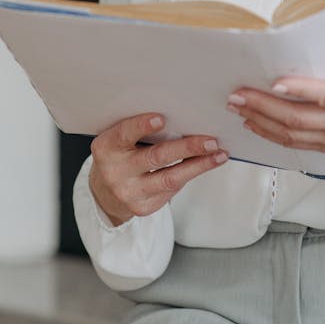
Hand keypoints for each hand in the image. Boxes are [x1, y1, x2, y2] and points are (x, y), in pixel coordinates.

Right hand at [89, 113, 227, 225]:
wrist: (106, 191)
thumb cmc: (121, 154)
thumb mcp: (120, 139)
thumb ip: (140, 129)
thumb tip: (183, 115)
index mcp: (106, 148)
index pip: (124, 134)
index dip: (141, 126)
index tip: (162, 118)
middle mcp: (115, 172)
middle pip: (156, 157)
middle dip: (187, 148)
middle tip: (211, 141)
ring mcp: (128, 192)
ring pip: (170, 178)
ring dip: (199, 165)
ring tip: (219, 155)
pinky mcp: (142, 208)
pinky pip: (171, 190)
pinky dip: (190, 175)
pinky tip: (205, 165)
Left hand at [227, 24, 324, 177]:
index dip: (303, 92)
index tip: (277, 83)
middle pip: (299, 120)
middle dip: (264, 107)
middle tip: (236, 94)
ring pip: (292, 134)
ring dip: (261, 121)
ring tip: (236, 106)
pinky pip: (296, 144)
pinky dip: (271, 135)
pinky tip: (253, 124)